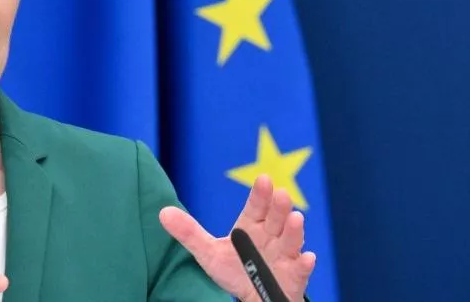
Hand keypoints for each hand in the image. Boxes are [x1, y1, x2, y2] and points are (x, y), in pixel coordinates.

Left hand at [159, 175, 314, 301]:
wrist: (252, 296)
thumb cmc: (234, 269)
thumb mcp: (209, 252)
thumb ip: (189, 233)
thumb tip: (162, 213)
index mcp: (252, 226)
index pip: (256, 207)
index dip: (260, 194)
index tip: (263, 179)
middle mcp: (272, 236)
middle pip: (276, 219)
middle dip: (279, 207)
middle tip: (281, 194)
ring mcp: (285, 255)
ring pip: (291, 240)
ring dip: (295, 230)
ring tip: (296, 218)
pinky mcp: (294, 276)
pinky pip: (301, 269)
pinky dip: (305, 264)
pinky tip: (307, 258)